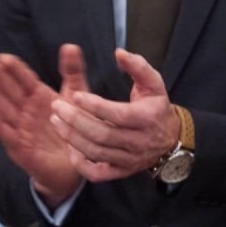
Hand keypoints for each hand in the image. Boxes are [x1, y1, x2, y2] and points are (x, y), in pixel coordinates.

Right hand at [0, 44, 87, 204]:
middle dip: (0, 79)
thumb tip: (70, 45)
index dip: (14, 69)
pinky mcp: (22, 149)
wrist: (78, 165)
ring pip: (6, 111)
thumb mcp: (77, 95)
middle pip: (11, 92)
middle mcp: (27, 111)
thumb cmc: (74, 127)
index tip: (3, 57)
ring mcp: (22, 130)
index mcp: (38, 97)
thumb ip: (73, 71)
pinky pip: (9, 136)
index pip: (24, 79)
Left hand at [49, 48, 179, 181]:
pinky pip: (98, 174)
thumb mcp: (153, 83)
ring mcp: (129, 160)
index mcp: (147, 118)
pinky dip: (81, 164)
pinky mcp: (121, 171)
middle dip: (76, 121)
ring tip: (56, 122)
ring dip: (72, 138)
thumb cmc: (156, 107)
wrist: (170, 139)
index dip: (95, 106)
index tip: (75, 94)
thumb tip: (119, 52)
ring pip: (96, 153)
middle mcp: (138, 142)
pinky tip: (69, 148)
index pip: (118, 115)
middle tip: (57, 107)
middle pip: (102, 135)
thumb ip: (137, 66)